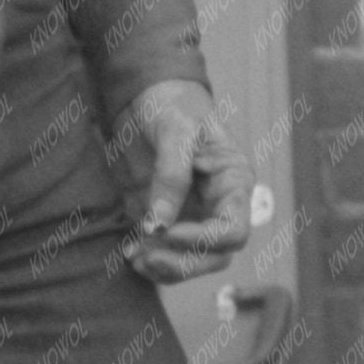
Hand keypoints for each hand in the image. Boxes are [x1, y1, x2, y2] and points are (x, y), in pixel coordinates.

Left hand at [116, 79, 252, 282]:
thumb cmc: (174, 105)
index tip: (167, 233)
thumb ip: (171, 175)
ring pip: (194, 261)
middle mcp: (220, 205)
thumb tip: (158, 224)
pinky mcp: (172, 220)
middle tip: (149, 257)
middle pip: (217, 256)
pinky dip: (151, 259)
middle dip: (185, 263)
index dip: (205, 240)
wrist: (152, 95)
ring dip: (167, 268)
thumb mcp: (175, 131)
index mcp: (234, 182)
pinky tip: (129, 254)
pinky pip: (168, 252)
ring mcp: (197, 216)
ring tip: (136, 259)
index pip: (234, 229)